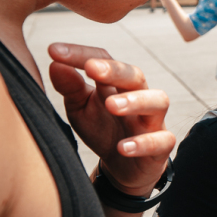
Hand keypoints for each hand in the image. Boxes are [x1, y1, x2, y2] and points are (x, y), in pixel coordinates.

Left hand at [47, 43, 173, 195]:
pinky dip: (144, 143)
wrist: (124, 166)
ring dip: (136, 101)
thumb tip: (54, 64)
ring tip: (112, 105)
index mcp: (116, 84)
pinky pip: (161, 140)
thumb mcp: (80, 108)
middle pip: (135, 75)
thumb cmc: (102, 129)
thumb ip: (70, 87)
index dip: (81, 54)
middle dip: (115, 70)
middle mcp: (139, 96)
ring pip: (158, 101)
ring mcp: (153, 120)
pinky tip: (122, 147)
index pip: (104, 60)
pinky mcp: (162, 145)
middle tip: (92, 69)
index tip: (54, 51)